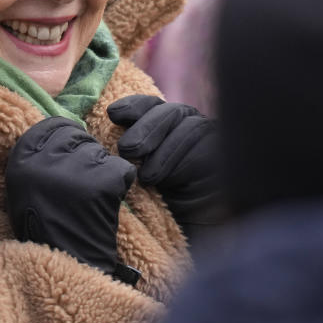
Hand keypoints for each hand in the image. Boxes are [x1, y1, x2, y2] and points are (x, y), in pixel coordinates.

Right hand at [5, 117, 135, 274]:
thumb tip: (61, 132)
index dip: (66, 133)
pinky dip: (121, 183)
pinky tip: (109, 202)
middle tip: (87, 179)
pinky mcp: (102, 182)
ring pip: (100, 152)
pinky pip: (121, 169)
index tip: (73, 146)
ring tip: (93, 198)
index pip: (51, 125)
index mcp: (21, 159)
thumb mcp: (25, 188)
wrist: (66, 265)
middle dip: (86, 152)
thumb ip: (37, 159)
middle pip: (77, 136)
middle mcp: (44, 160)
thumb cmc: (44, 230)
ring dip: (103, 170)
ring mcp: (74, 170)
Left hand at [108, 95, 225, 225]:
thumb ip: (126, 147)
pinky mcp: (220, 150)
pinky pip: (203, 148)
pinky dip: (180, 163)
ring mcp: (205, 132)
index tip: (113, 114)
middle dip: (145, 129)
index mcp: (162, 118)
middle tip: (126, 149)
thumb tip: (102, 138)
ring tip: (146, 176)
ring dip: (162, 152)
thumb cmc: (155, 191)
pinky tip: (165, 180)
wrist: (186, 218)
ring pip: (187, 127)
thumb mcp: (135, 166)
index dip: (132, 105)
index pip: (149, 103)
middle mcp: (185, 119)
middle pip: (167, 112)